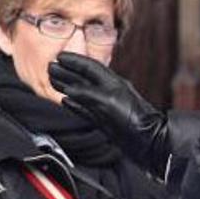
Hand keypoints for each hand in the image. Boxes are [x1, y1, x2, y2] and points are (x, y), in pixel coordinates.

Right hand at [48, 52, 168, 170]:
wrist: (148, 142)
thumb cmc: (135, 119)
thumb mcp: (109, 102)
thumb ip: (87, 94)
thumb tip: (69, 91)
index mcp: (112, 83)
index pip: (89, 67)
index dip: (74, 61)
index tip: (59, 57)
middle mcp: (108, 92)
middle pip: (83, 78)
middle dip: (67, 71)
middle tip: (50, 67)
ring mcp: (105, 106)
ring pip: (81, 93)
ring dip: (66, 86)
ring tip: (53, 81)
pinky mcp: (104, 120)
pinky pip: (84, 108)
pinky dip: (73, 103)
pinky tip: (65, 101)